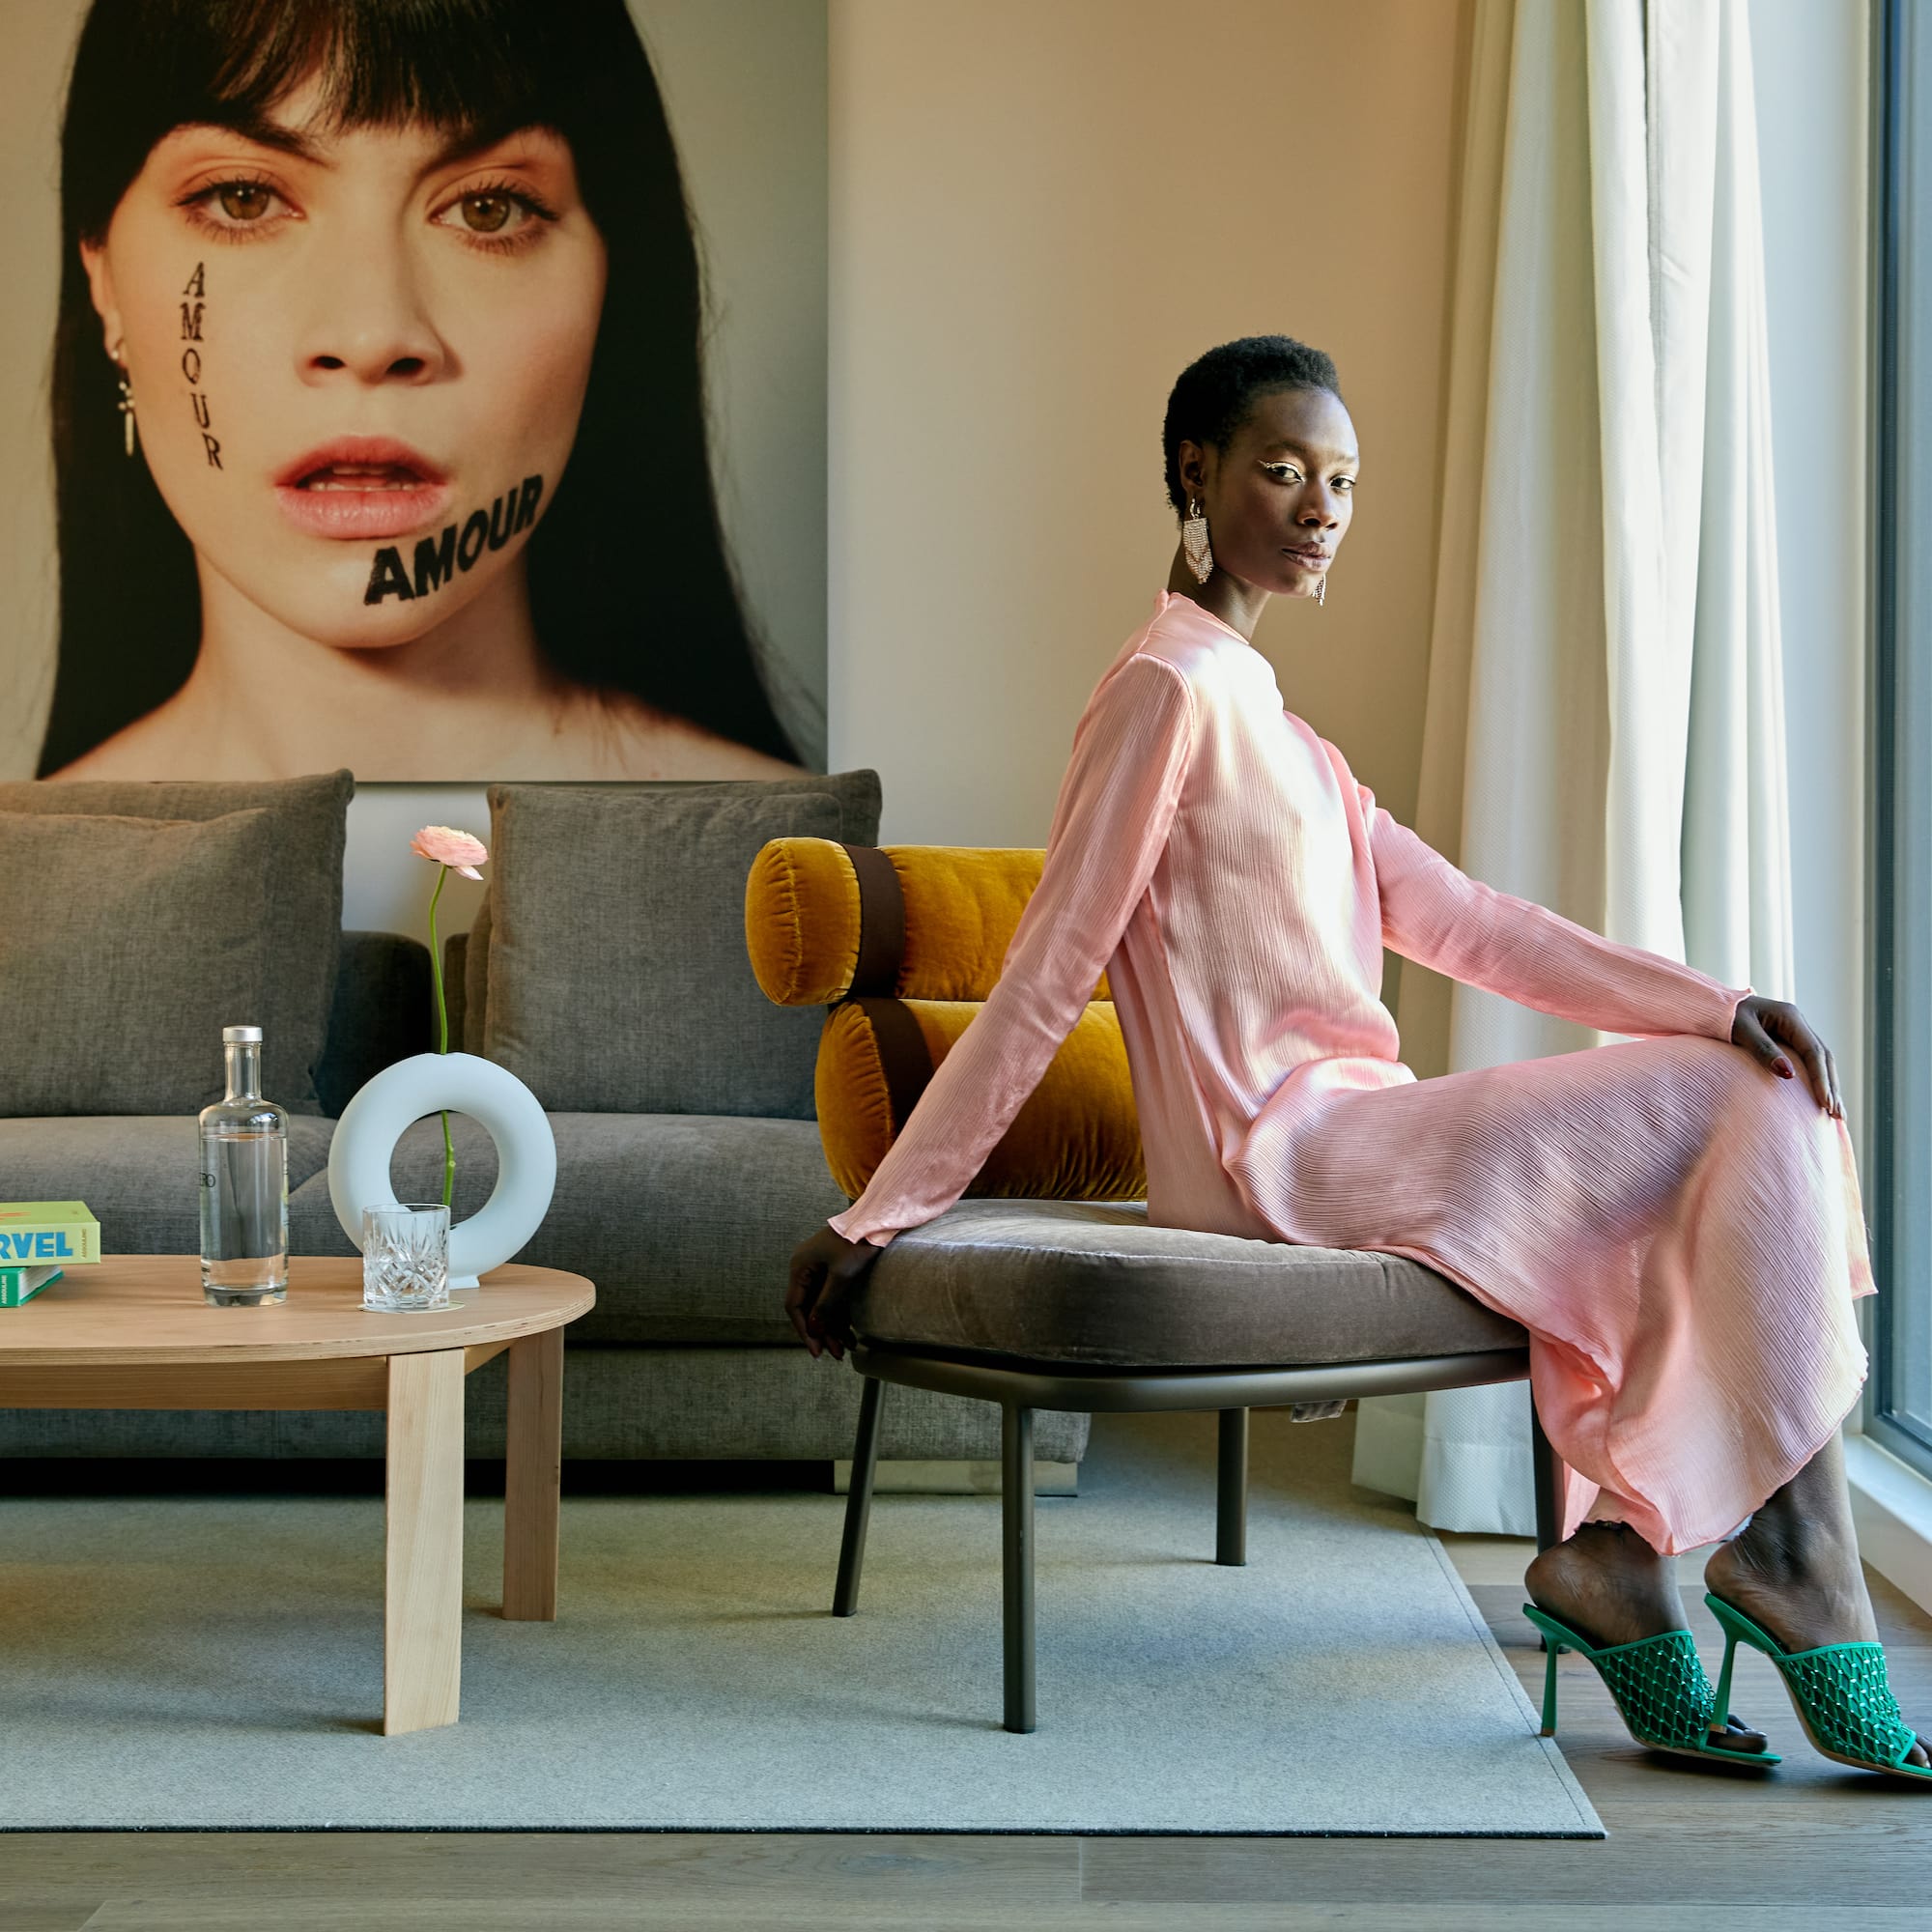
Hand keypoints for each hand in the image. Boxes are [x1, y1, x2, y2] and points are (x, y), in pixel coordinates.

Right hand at [784, 1223, 885, 1360]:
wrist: (877, 1219)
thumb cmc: (856, 1242)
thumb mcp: (841, 1276)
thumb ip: (826, 1304)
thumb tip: (814, 1329)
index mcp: (800, 1268)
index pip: (795, 1306)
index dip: (804, 1330)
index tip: (816, 1350)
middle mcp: (806, 1270)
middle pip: (809, 1309)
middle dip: (822, 1333)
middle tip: (835, 1355)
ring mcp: (820, 1271)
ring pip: (822, 1307)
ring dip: (833, 1329)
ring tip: (846, 1350)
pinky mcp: (835, 1272)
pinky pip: (833, 1300)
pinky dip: (841, 1316)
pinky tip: (851, 1335)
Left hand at [1730, 994, 1841, 1117]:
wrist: (1712, 1006)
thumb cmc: (1723, 1017)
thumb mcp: (1741, 1031)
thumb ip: (1763, 1050)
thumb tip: (1788, 1074)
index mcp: (1790, 1017)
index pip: (1813, 1051)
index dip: (1821, 1079)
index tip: (1825, 1103)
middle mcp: (1798, 1023)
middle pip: (1824, 1058)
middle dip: (1832, 1087)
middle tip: (1838, 1115)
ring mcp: (1796, 1031)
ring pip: (1821, 1061)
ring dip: (1830, 1086)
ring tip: (1836, 1114)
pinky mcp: (1789, 1040)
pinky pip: (1809, 1061)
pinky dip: (1818, 1080)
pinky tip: (1822, 1098)